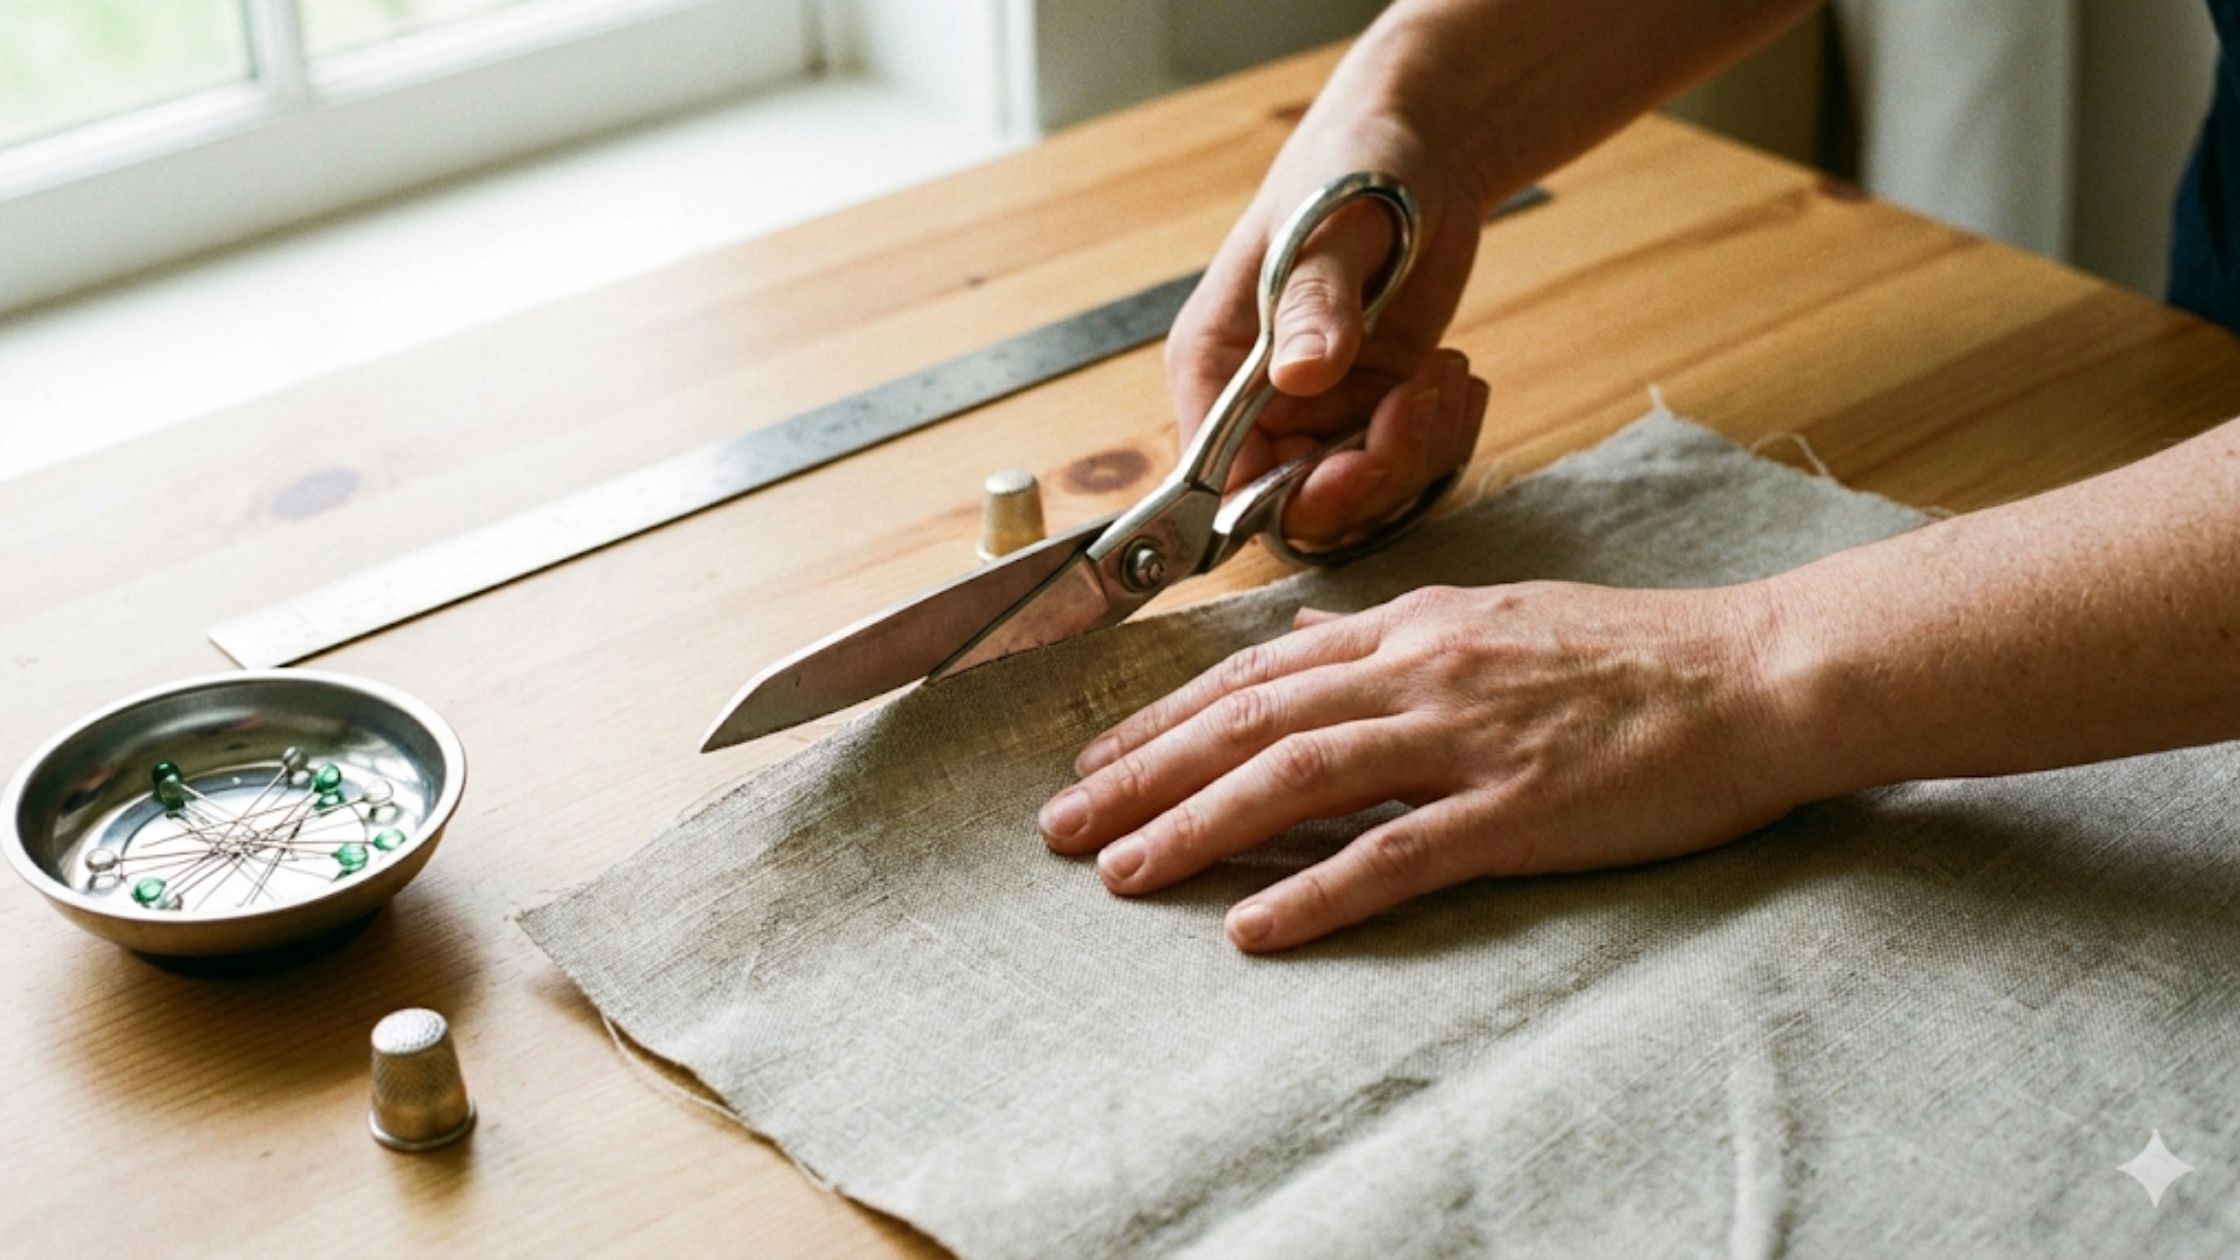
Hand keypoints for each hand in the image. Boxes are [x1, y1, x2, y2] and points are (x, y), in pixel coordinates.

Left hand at [1036, 582, 1807, 950]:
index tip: (1096, 756)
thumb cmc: (1635, 655)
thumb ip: (1393, 633)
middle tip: (1061, 824)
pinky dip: (1316, 892)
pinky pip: (1396, 855)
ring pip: (1298, 778)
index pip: (1257, 674)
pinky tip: (1252, 928)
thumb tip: (1306, 637)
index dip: (1164, 719)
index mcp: (1415, 627)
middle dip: (1141, 773)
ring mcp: (1467, 738)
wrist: (1758, 674)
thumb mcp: (1496, 615)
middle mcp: (1421, 671)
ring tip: (1121, 872)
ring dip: (1196, 827)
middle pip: (1249, 723)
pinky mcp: (1519, 809)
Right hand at [1168, 98, 1491, 544]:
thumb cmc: (1352, 169)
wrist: (1419, 152)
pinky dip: (1443, 435)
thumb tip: (1300, 374)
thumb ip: (1314, 304)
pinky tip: (1457, 376)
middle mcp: (1258, 404)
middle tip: (1422, 402)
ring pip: (1363, 495)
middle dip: (1374, 472)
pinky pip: (1406, 466)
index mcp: (1213, 365)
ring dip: (1420, 449)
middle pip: (1299, 504)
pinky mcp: (1372, 411)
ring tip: (1449, 372)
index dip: (1284, 497)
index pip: (1220, 479)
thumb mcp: (1330, 228)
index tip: (1359, 468)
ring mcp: (1318, 414)